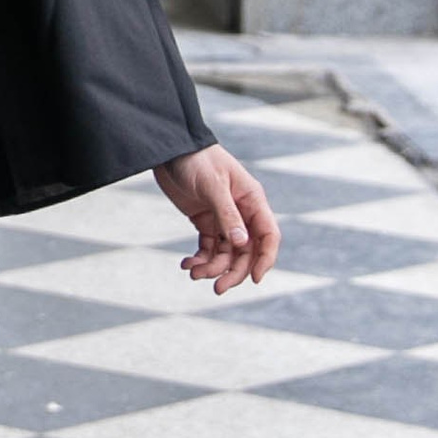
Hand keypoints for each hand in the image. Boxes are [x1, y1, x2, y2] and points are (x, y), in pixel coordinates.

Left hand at [153, 142, 279, 292]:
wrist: (169, 148)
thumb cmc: (196, 160)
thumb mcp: (212, 186)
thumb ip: (227, 215)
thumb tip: (242, 244)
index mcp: (252, 201)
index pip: (268, 236)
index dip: (266, 259)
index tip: (255, 279)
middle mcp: (242, 212)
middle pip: (246, 251)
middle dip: (233, 271)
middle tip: (217, 289)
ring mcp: (223, 218)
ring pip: (226, 253)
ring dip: (212, 268)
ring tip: (193, 272)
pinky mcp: (205, 221)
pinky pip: (207, 248)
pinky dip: (199, 259)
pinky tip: (186, 264)